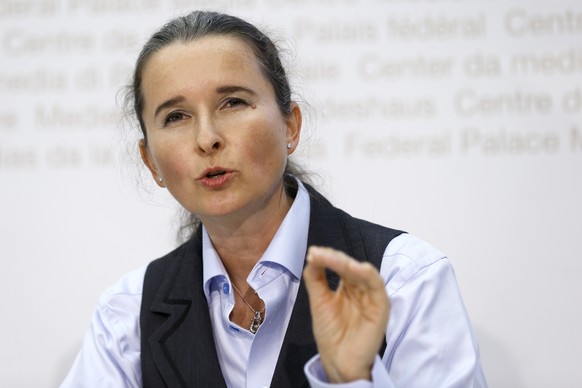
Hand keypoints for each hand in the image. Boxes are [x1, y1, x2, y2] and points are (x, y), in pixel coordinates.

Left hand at [303, 246, 389, 382]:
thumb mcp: (319, 300)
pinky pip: (377, 286)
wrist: (338, 361)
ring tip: (331, 259)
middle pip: (350, 266)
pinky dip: (367, 274)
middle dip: (334, 258)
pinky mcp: (381, 306)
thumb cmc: (331, 334)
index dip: (327, 256)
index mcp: (348, 286)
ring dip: (347, 263)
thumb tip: (313, 256)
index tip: (313, 253)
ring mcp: (371, 296)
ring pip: (363, 272)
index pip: (340, 264)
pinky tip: (355, 268)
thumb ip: (316, 278)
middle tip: (318, 254)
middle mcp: (361, 288)